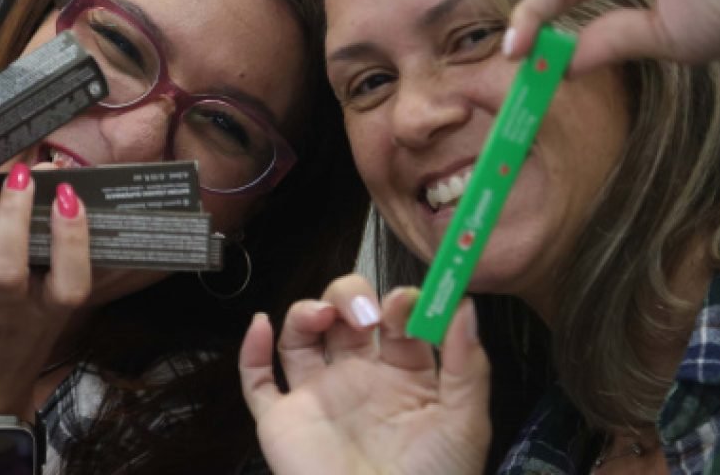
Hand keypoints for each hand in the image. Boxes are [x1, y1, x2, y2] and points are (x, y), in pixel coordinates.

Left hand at [0, 163, 91, 427]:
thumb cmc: (21, 331)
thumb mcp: (52, 304)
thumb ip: (59, 257)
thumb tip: (64, 188)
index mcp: (49, 311)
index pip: (70, 279)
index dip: (72, 238)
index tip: (67, 194)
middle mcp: (10, 315)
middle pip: (10, 270)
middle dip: (14, 218)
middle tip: (20, 172)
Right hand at [240, 276, 489, 474]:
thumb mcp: (465, 422)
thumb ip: (468, 363)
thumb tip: (464, 303)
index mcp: (404, 375)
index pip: (396, 320)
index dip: (398, 302)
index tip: (403, 303)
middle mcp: (358, 378)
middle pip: (344, 316)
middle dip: (350, 297)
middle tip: (364, 314)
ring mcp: (317, 397)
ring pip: (300, 337)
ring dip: (305, 311)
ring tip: (321, 314)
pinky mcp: (282, 420)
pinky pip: (257, 381)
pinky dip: (251, 350)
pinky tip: (260, 324)